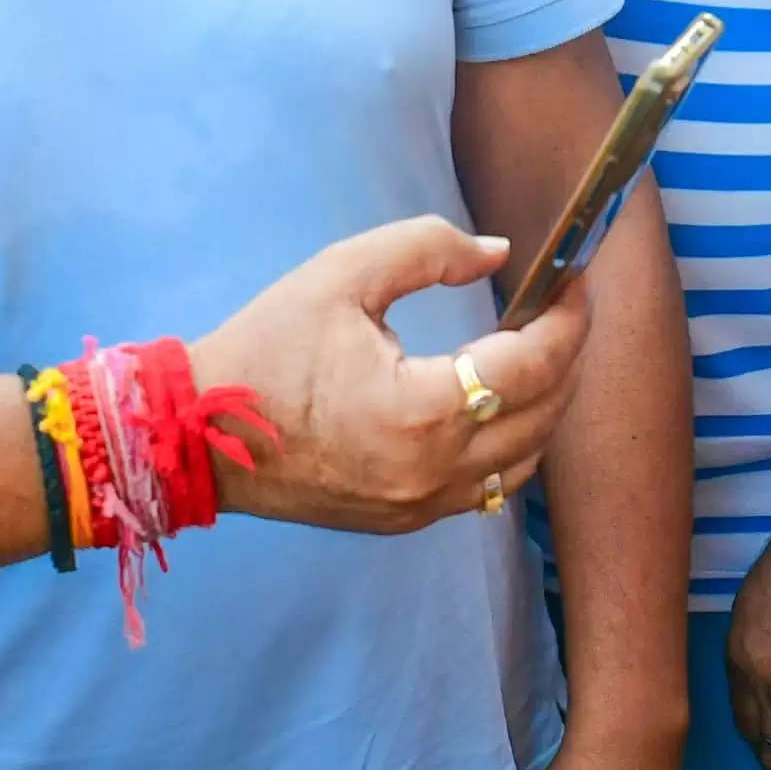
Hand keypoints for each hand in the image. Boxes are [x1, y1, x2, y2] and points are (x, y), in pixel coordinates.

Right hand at [195, 217, 589, 535]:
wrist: (199, 436)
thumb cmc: (265, 350)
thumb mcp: (341, 274)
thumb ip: (428, 248)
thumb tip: (499, 252)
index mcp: (424, 410)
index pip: (536, 362)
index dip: (568, 315)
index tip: (571, 278)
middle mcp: (436, 470)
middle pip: (547, 412)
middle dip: (567, 353)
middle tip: (558, 306)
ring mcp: (425, 505)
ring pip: (527, 458)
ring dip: (547, 403)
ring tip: (533, 351)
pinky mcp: (408, 521)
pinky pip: (489, 486)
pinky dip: (511, 442)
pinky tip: (497, 401)